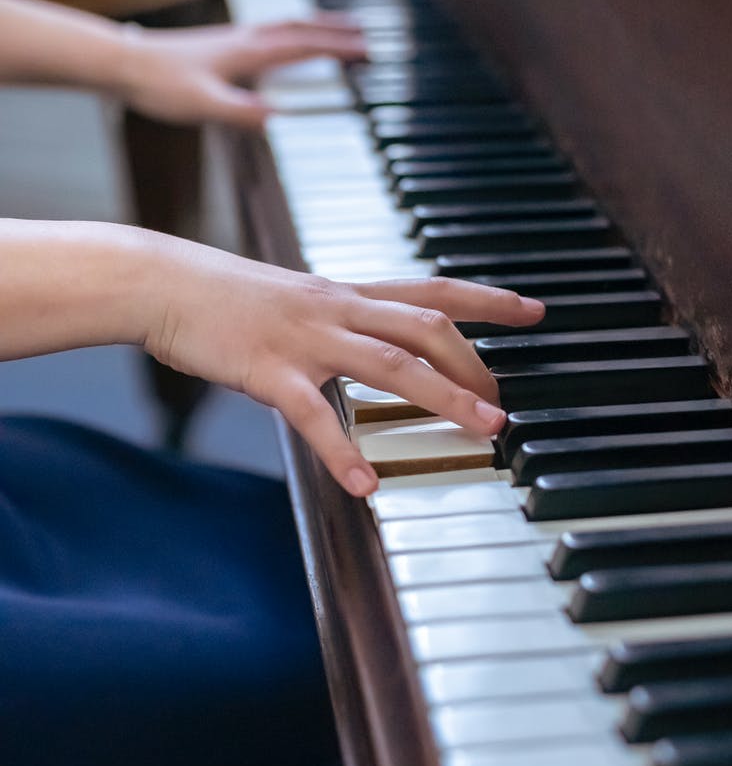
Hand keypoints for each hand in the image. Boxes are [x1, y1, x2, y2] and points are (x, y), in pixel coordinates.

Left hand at [119, 15, 366, 125]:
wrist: (124, 64)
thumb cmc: (160, 85)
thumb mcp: (203, 105)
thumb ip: (240, 112)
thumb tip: (276, 117)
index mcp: (248, 53)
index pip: (303, 46)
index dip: (337, 48)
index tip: (366, 50)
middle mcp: (245, 40)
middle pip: (300, 28)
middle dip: (335, 32)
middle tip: (365, 34)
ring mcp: (234, 40)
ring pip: (284, 27)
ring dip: (314, 28)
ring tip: (335, 31)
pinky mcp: (222, 46)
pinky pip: (268, 34)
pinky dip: (289, 34)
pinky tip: (285, 45)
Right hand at [145, 241, 543, 495]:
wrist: (162, 281)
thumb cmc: (227, 296)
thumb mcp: (297, 300)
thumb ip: (341, 322)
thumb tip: (377, 348)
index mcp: (348, 294)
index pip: (433, 289)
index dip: (488, 299)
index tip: (534, 310)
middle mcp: (339, 309)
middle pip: (428, 329)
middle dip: (476, 366)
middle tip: (504, 408)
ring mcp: (307, 338)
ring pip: (392, 363)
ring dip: (444, 397)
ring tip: (482, 430)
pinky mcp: (269, 369)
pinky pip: (315, 415)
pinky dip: (343, 452)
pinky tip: (365, 484)